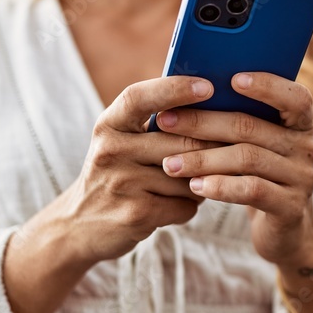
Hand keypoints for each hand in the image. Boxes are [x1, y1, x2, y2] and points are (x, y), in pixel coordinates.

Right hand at [62, 74, 225, 263]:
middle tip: (232, 149)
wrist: (79, 226)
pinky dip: (188, 207)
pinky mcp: (136, 213)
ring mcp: (122, 183)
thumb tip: (215, 107)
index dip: (175, 89)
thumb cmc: (117, 175)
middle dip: (213, 149)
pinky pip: (186, 205)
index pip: (141, 97)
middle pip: (182, 142)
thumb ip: (156, 124)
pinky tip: (174, 206)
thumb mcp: (122, 141)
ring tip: (189, 185)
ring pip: (189, 177)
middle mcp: (111, 150)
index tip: (209, 86)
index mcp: (109, 125)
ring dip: (200, 183)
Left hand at [153, 71, 312, 268]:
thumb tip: (189, 91)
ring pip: (247, 159)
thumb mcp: (258, 146)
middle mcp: (307, 148)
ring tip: (170, 163)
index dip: (267, 86)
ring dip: (203, 159)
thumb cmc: (259, 175)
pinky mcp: (290, 207)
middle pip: (251, 128)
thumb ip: (241, 120)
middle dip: (203, 123)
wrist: (284, 229)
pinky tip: (195, 186)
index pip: (296, 97)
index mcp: (302, 124)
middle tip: (164, 122)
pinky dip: (220, 186)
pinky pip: (252, 190)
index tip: (232, 79)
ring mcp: (302, 178)